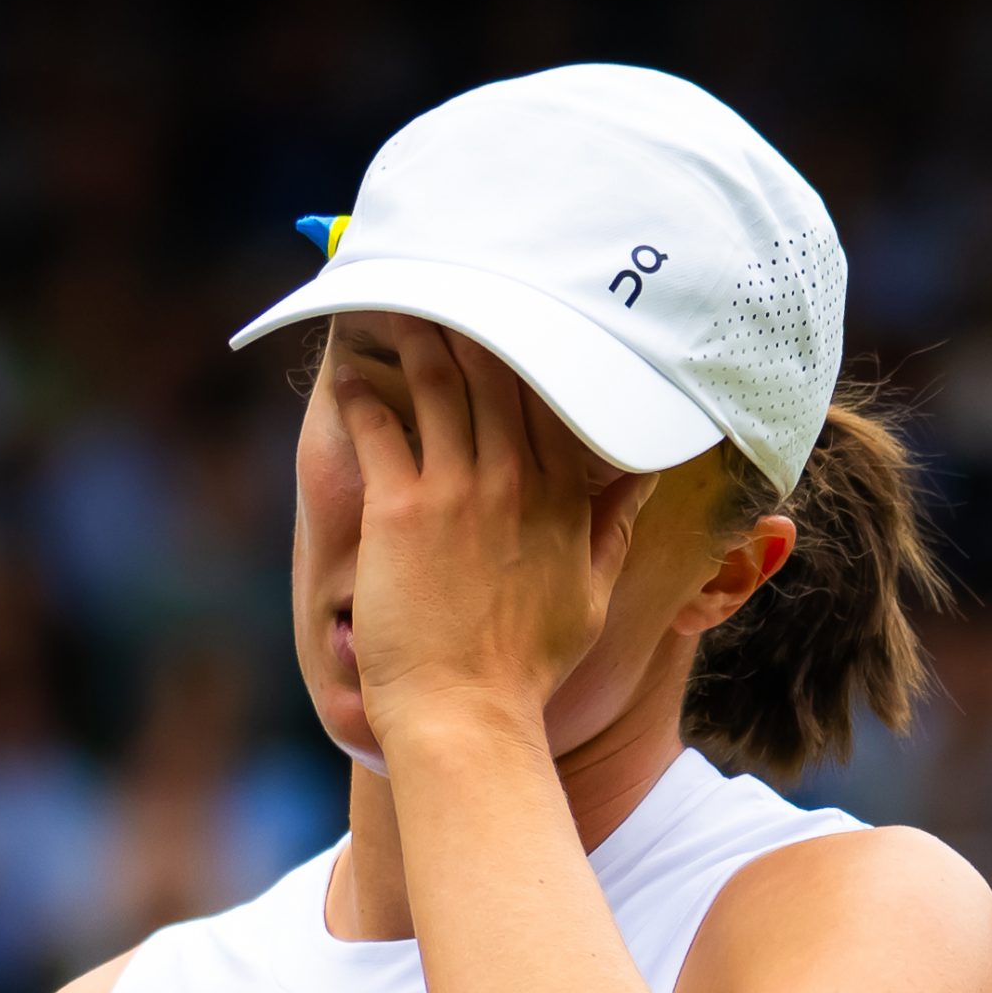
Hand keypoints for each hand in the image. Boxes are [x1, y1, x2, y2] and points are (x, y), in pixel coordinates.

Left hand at [330, 319, 658, 750]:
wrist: (465, 712)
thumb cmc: (526, 664)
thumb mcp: (592, 595)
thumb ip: (615, 528)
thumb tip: (645, 476)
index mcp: (563, 498)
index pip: (554, 400)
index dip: (536, 348)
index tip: (522, 311)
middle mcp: (515, 481)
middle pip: (497, 375)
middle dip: (473, 322)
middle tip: (450, 280)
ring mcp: (458, 490)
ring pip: (439, 386)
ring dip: (417, 338)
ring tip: (399, 305)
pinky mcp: (401, 508)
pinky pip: (378, 429)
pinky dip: (362, 397)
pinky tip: (346, 375)